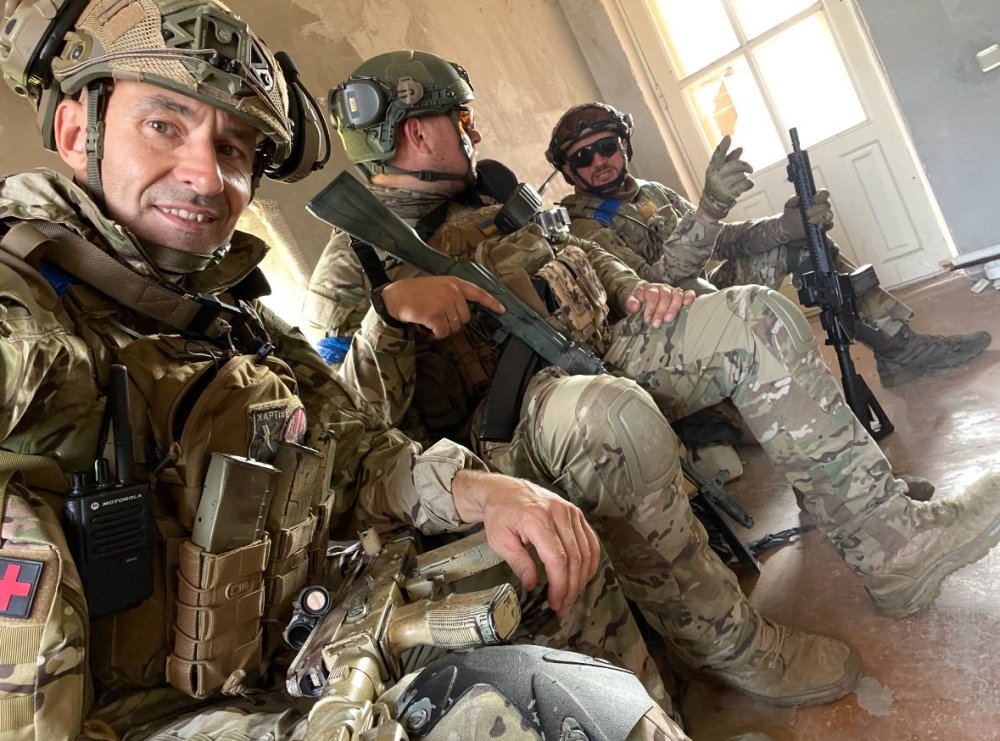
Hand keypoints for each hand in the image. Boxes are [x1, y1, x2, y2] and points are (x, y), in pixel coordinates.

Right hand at [380, 276, 504, 338]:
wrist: (393, 297)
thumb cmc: (413, 293)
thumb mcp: (436, 285)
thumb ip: (452, 294)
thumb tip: (463, 312)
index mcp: (453, 282)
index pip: (478, 292)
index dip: (491, 302)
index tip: (502, 310)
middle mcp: (452, 291)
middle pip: (465, 317)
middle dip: (453, 321)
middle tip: (437, 317)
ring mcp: (444, 303)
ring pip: (454, 327)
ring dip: (442, 328)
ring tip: (429, 319)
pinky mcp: (436, 315)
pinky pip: (443, 333)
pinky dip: (435, 334)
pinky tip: (426, 326)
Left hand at [452, 470, 599, 619]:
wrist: (504, 490)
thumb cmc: (500, 514)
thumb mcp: (500, 540)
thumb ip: (518, 562)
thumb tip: (532, 585)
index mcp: (537, 519)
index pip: (557, 558)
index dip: (560, 585)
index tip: (555, 603)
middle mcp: (558, 513)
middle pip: (575, 558)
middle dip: (571, 587)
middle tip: (563, 607)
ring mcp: (570, 511)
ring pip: (586, 551)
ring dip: (582, 578)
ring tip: (572, 596)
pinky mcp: (576, 513)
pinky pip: (591, 541)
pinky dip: (590, 562)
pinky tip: (582, 577)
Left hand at [624, 283, 695, 326]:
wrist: (647, 299)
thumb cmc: (641, 303)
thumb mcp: (632, 303)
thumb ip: (631, 303)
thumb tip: (636, 306)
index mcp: (650, 289)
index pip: (652, 296)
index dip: (650, 308)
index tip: (647, 320)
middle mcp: (662, 288)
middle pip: (665, 296)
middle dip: (661, 311)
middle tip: (657, 324)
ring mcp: (673, 291)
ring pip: (677, 295)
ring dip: (673, 308)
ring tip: (668, 319)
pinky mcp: (682, 295)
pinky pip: (688, 293)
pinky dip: (689, 297)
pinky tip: (688, 303)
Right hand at [698, 135, 753, 220]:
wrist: (712, 204)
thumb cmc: (718, 184)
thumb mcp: (720, 171)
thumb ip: (730, 159)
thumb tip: (741, 148)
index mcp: (712, 169)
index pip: (718, 156)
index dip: (723, 146)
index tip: (728, 137)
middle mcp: (716, 177)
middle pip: (737, 165)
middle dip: (745, 166)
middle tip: (750, 168)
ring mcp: (722, 186)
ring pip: (743, 175)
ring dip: (744, 177)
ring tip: (737, 183)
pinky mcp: (730, 194)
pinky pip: (747, 183)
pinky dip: (748, 184)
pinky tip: (743, 187)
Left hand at [779, 188, 833, 241]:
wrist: (790, 230)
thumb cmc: (791, 215)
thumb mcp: (789, 208)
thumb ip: (791, 202)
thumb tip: (797, 197)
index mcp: (815, 198)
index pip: (824, 193)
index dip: (821, 195)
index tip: (814, 200)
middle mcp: (822, 206)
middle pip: (826, 205)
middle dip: (816, 209)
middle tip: (807, 213)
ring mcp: (825, 216)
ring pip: (829, 215)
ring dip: (820, 218)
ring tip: (810, 221)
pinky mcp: (825, 226)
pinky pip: (829, 225)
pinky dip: (825, 225)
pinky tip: (818, 227)